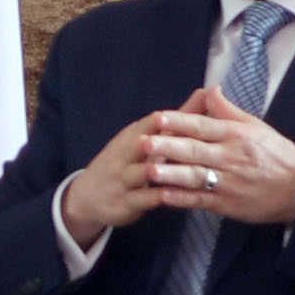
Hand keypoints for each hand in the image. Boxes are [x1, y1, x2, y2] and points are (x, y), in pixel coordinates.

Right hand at [58, 112, 187, 248]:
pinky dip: (158, 197)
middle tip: (189, 139)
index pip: (151, 122)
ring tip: (181, 170)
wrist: (88, 196)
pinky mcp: (125, 201)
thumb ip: (179, 118)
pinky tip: (176, 197)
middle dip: (163, 140)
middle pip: (144, 143)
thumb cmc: (124, 162)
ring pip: (143, 172)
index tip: (198, 112)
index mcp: (133, 135)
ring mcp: (123, 178)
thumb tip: (206, 93)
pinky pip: (142, 198)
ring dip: (160, 170)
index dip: (172, 117)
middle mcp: (126, 153)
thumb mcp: (146, 137)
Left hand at [136, 86, 294, 225]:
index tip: (158, 118)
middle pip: (195, 151)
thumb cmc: (276, 154)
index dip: (180, 122)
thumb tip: (210, 89)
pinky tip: (162, 195)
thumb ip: (229, 110)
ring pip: (195, 176)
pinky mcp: (227, 204)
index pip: (203, 126)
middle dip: (167, 147)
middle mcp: (230, 157)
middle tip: (143, 143)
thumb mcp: (256, 127)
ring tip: (148, 170)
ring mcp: (228, 182)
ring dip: (171, 174)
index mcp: (236, 136)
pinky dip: (182, 198)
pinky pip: (201, 200)